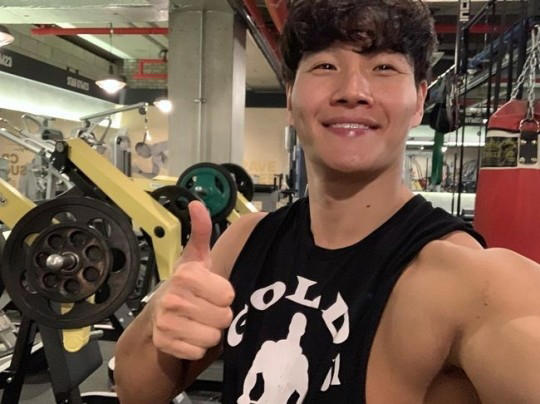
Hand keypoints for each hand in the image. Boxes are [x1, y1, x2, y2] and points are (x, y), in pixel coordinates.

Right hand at [151, 201, 234, 359]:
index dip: (224, 294)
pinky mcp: (165, 344)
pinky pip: (199, 351)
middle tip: (206, 307)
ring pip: (212, 337)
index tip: (212, 290)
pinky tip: (188, 334)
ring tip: (198, 320)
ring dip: (209, 331)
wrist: (158, 313)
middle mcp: (174, 298)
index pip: (228, 295)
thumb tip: (197, 204)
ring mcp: (167, 323)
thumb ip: (201, 231)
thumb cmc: (185, 285)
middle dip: (218, 314)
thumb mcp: (196, 257)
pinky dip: (197, 346)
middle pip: (223, 318)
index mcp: (186, 275)